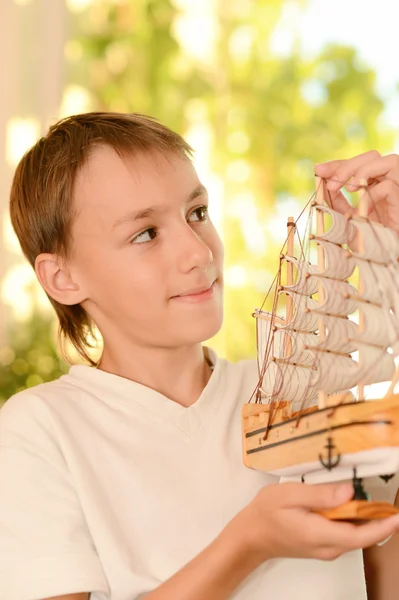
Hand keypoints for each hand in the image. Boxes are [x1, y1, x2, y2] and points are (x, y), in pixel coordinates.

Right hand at [233, 482, 398, 561]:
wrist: (251, 535)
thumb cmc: (266, 513)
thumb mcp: (289, 495)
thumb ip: (320, 494)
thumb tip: (348, 491)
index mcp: (319, 534)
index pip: (360, 535)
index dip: (382, 526)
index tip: (397, 514)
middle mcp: (327, 547)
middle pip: (362, 536)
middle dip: (379, 519)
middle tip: (388, 499)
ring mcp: (326, 549)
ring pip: (355, 535)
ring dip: (368, 520)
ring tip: (375, 499)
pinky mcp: (324, 545)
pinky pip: (346, 534)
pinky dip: (355, 521)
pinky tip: (353, 505)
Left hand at [315, 151, 398, 231]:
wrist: (385, 257)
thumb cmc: (369, 239)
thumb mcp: (348, 219)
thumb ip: (338, 203)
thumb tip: (324, 186)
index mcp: (374, 184)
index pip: (356, 164)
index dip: (338, 164)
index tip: (319, 170)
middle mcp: (387, 182)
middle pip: (371, 156)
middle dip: (347, 165)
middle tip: (330, 182)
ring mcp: (398, 189)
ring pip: (389, 160)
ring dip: (363, 170)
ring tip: (348, 188)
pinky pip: (389, 186)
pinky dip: (373, 193)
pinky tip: (363, 207)